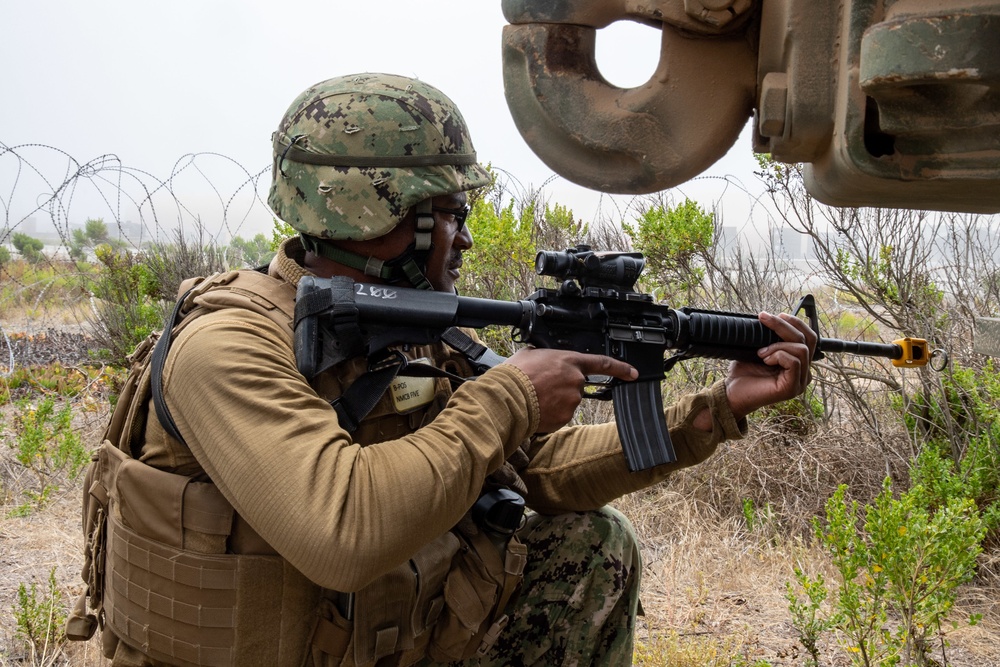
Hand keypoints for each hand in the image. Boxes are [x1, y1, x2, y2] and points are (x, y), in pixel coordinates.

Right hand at [504, 348, 637, 432]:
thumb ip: (547, 357)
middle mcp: (575, 380)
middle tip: (541, 387)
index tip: (633, 374)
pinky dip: (550, 414)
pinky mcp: (565, 417)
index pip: (602, 364)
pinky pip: (560, 415)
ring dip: (554, 401)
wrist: (509, 398)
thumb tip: (545, 360)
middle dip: (561, 387)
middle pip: (575, 385)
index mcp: (570, 361)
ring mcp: (572, 400)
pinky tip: (537, 408)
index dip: (620, 368)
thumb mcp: (532, 354)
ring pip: (567, 401)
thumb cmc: (516, 374)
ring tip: (534, 397)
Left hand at [724, 312, 817, 420]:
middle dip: (784, 325)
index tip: (775, 315)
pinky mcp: (793, 388)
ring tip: (760, 352)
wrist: (731, 393)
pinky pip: (794, 362)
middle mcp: (804, 372)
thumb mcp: (759, 349)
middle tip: (764, 318)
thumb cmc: (744, 373)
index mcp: (798, 362)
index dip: (795, 322)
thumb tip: (773, 318)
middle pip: (808, 340)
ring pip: (801, 349)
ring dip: (778, 344)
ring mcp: (800, 381)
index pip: (809, 337)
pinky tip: (765, 359)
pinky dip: (778, 355)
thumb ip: (771, 338)